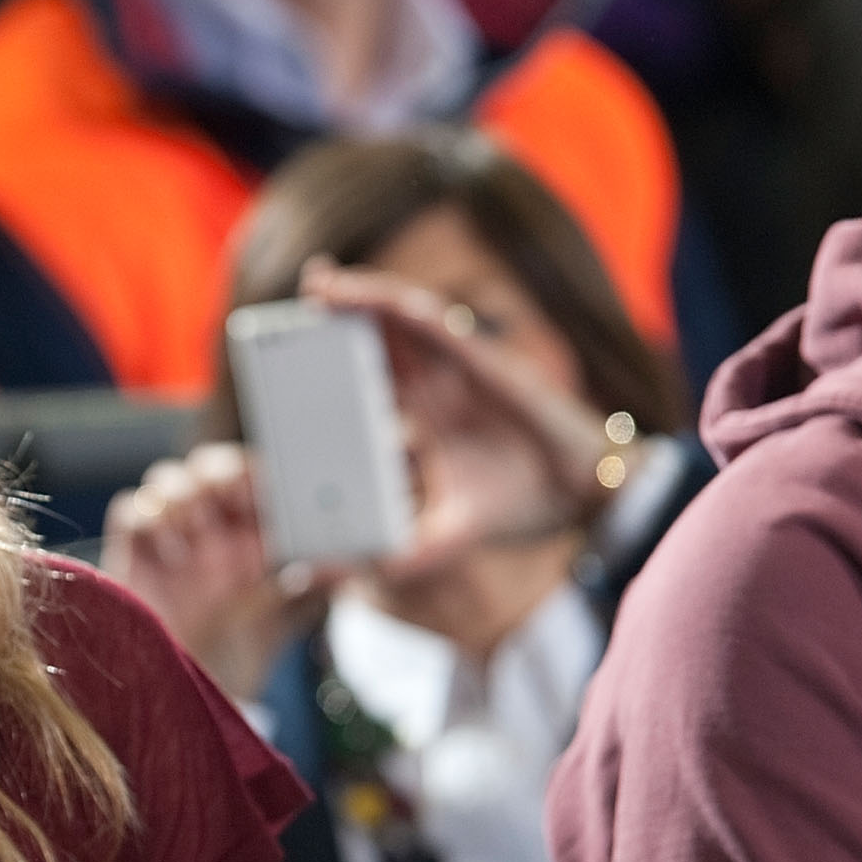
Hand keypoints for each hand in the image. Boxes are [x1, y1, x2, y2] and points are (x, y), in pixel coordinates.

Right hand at [102, 442, 335, 703]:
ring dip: (183, 497)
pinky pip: (131, 509)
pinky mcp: (134, 551)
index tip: (263, 486)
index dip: (254, 471)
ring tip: (198, 532)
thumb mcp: (284, 615)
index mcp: (249, 526)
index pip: (251, 474)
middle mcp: (210, 523)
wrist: (192, 686)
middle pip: (207, 465)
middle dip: (218, 474)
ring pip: (167, 479)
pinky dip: (150, 519)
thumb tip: (348, 566)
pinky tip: (172, 555)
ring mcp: (170, 535)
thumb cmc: (241, 648)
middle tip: (231, 498)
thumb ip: (314, 584)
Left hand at [297, 261, 616, 583]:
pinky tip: (366, 296)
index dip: (324, 371)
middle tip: (284, 312)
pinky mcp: (483, 358)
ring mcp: (458, 368)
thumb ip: (392, 556)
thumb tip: (313, 578)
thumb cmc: (518, 506)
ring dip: (357, 299)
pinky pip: (435, 323)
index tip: (277, 367)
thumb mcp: (441, 538)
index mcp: (419, 421)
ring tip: (316, 284)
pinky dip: (398, 305)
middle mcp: (434, 387)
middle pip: (373, 344)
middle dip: (331, 323)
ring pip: (398, 322)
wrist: (584, 494)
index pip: (362, 387)